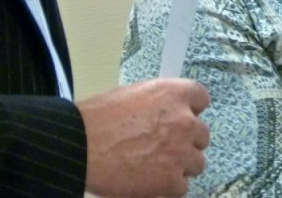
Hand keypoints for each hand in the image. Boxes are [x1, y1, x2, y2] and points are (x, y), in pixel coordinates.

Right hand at [79, 78, 209, 197]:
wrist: (80, 145)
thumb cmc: (98, 117)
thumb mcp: (133, 95)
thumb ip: (159, 103)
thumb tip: (165, 114)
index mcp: (174, 94)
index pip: (201, 98)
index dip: (192, 109)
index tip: (182, 117)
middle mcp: (185, 121)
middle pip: (201, 134)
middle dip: (186, 140)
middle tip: (164, 147)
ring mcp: (181, 152)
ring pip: (196, 162)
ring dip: (180, 165)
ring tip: (157, 167)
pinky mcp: (171, 180)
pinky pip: (181, 186)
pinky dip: (168, 187)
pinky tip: (150, 182)